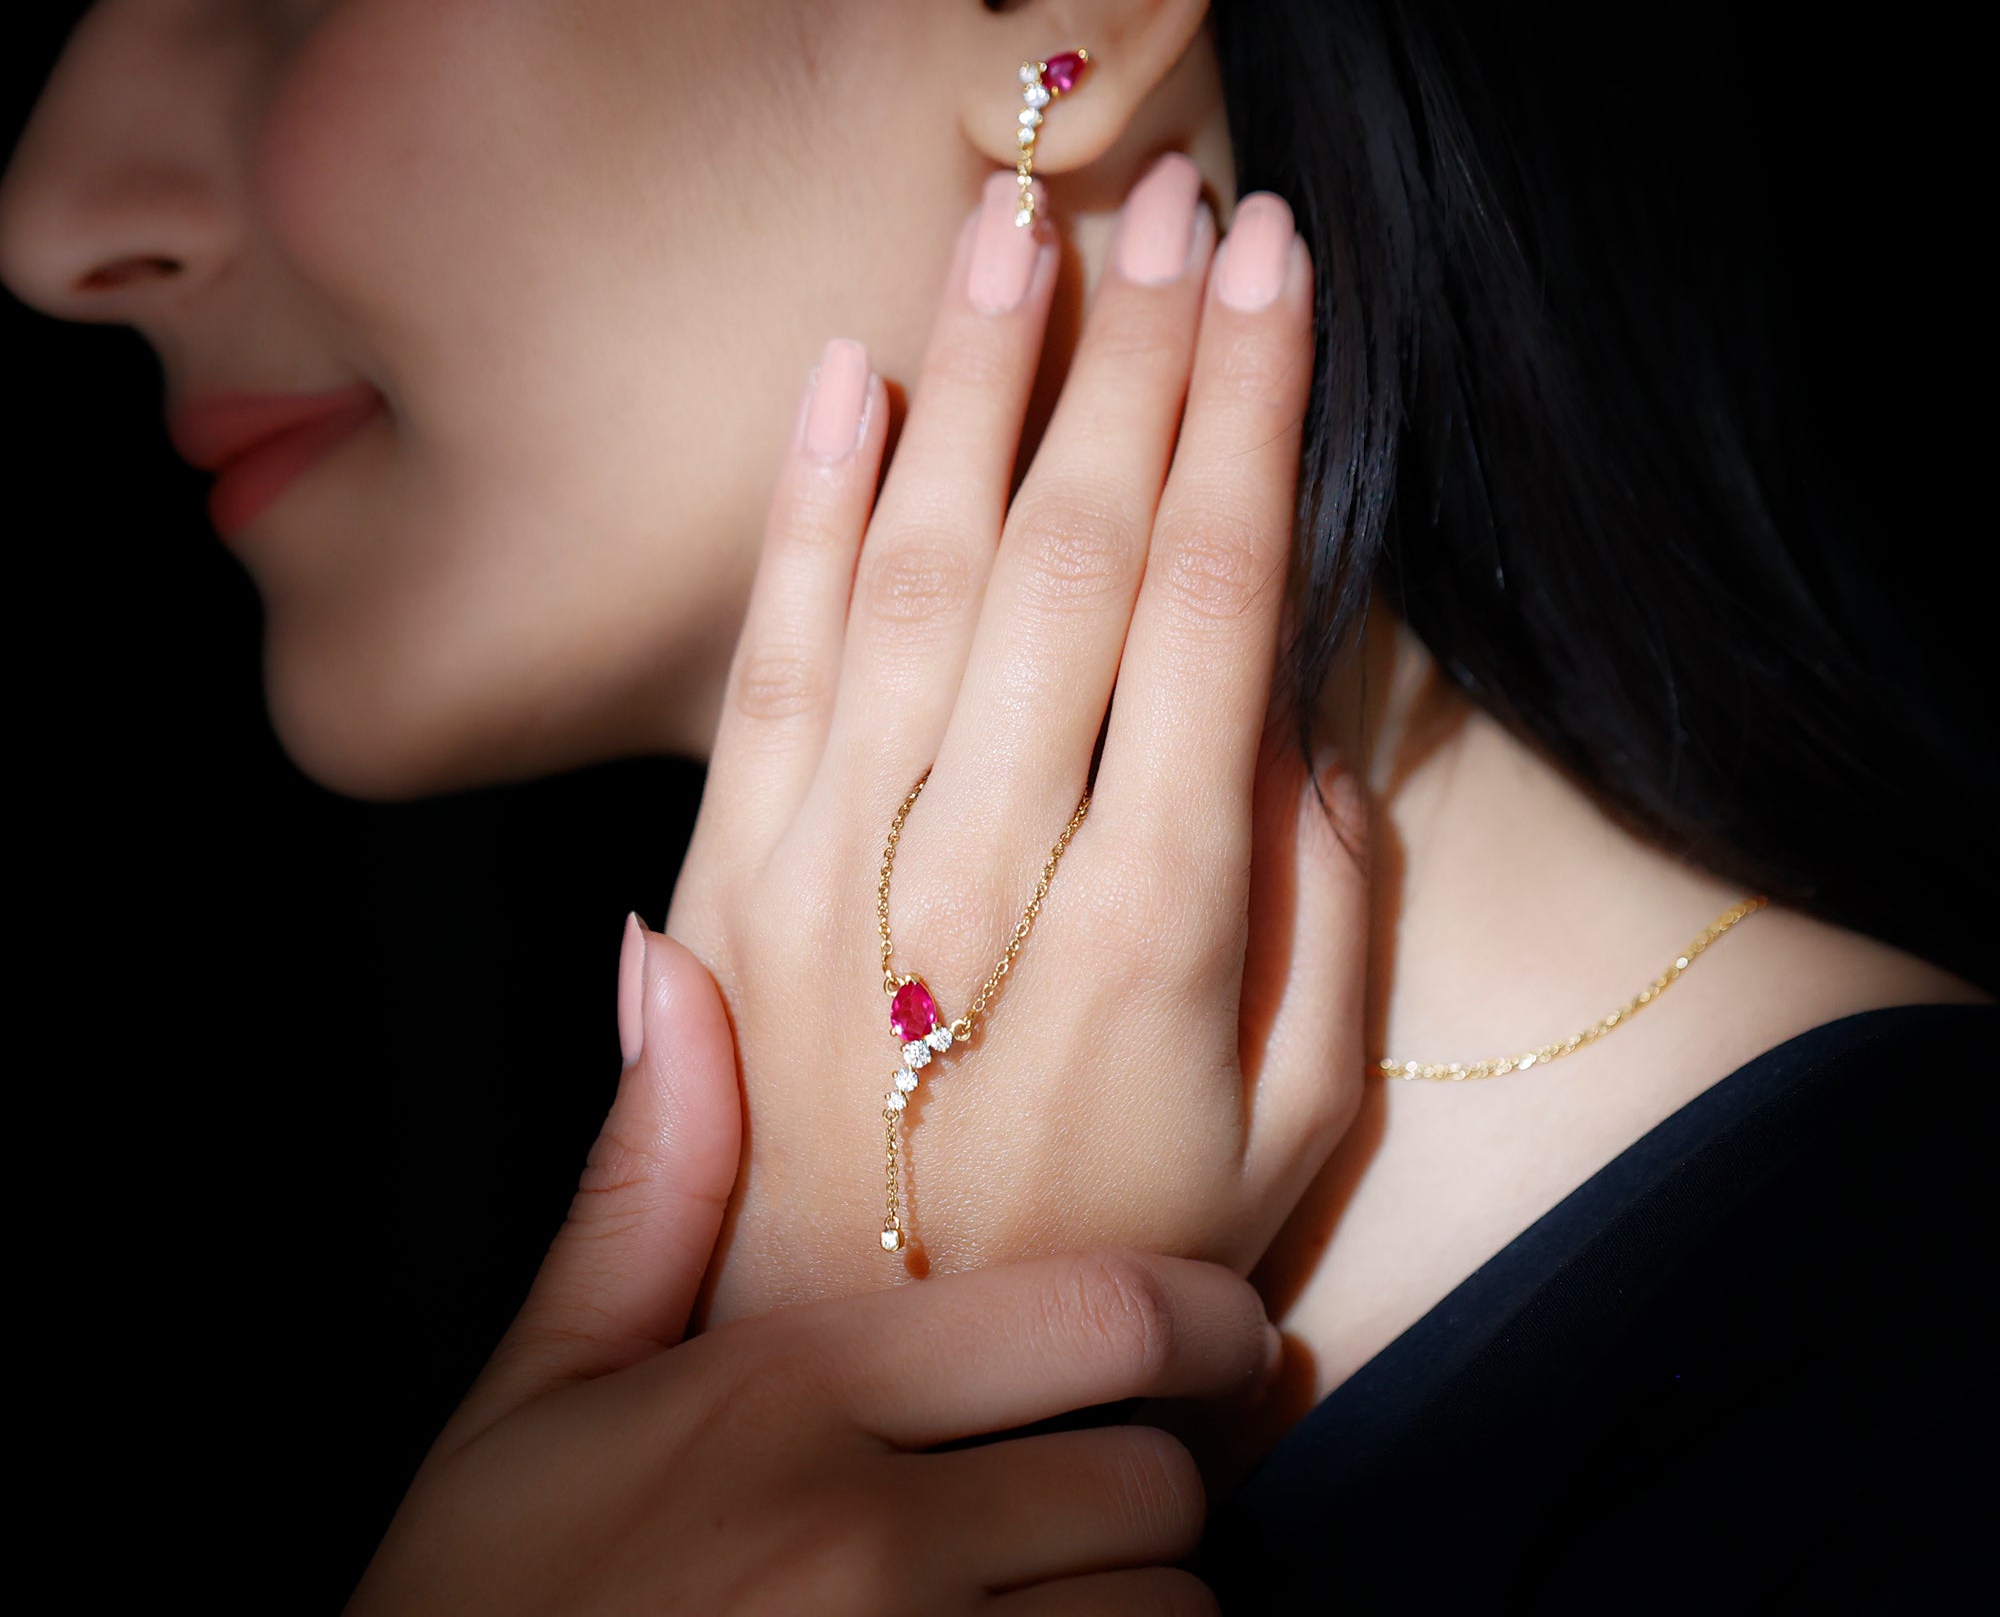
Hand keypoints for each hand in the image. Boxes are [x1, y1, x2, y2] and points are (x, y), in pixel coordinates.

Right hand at [350, 923, 1275, 1614]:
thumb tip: (661, 953)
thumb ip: (644, 1179)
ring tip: (1065, 1591)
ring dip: (1142, 1602)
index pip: (1098, 1315)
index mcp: (792, 1392)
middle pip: (1154, 1480)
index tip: (1226, 1324)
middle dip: (1154, 1475)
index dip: (1203, 1316)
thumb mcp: (542, 1387)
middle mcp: (870, 1535)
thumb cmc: (482, 1602)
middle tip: (1111, 1478)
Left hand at [671, 157, 1367, 1321]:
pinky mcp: (720, 878)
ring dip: (973, 385)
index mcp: (1152, 924)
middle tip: (1170, 195)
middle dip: (1133, 355)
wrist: (853, 1371)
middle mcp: (985, 867)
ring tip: (1016, 226)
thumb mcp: (1289, 1135)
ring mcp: (830, 863)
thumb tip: (1292, 733)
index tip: (1273, 264)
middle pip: (1073, 552)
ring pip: (915, 572)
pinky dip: (804, 512)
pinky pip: (766, 664)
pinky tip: (846, 378)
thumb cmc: (1102, 1259)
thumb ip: (1323, 927)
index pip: (1209, 604)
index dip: (1245, 414)